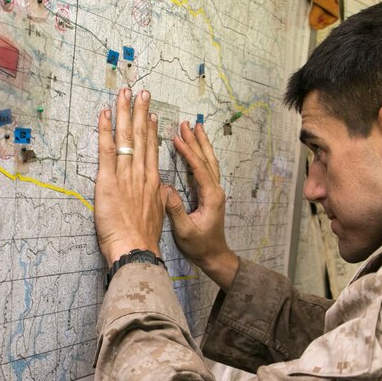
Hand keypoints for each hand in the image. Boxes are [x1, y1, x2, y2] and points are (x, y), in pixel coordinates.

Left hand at [94, 88, 164, 266]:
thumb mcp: (157, 215)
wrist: (135, 248)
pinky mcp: (108, 180)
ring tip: (125, 93)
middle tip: (141, 92)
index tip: (151, 114)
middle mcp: (141, 173)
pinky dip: (106, 130)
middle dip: (140, 111)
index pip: (151, 149)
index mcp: (152, 182)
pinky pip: (106, 150)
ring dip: (124, 112)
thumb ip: (157, 200)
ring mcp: (125, 174)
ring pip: (125, 137)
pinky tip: (105, 113)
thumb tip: (159, 192)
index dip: (150, 129)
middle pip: (140, 136)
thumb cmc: (143, 239)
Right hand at [164, 120, 238, 287]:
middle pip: (207, 159)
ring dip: (201, 144)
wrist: (214, 256)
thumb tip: (166, 188)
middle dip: (197, 140)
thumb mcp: (185, 230)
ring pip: (208, 162)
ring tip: (194, 128)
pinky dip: (199, 156)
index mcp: (211, 196)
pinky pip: (205, 169)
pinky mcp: (209, 195)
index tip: (177, 137)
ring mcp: (214, 192)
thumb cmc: (200, 246)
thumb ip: (176, 209)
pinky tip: (194, 149)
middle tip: (188, 123)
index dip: (188, 151)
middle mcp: (216, 190)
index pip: (199, 167)